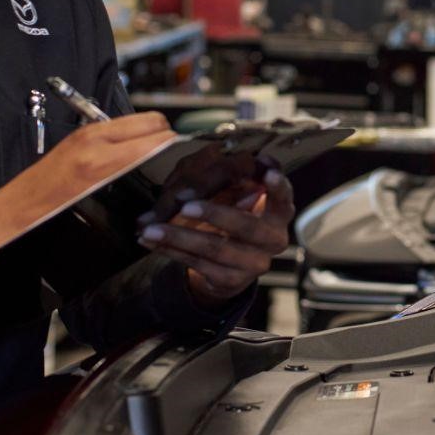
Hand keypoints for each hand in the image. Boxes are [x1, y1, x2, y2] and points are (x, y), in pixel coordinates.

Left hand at [0, 112, 173, 250]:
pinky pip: (119, 127)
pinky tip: (130, 159)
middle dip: (167, 139)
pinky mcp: (80, 135)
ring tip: (153, 159)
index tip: (185, 162)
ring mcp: (87, 134)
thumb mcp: (97, 211)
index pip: (158, 137)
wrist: (11, 218)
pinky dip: (131, 137)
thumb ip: (131, 185)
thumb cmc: (47, 222)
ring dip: (150, 136)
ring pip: (138, 121)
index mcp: (100, 161)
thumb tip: (159, 170)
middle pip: (154, 122)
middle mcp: (94, 140)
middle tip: (171, 161)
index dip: (176, 149)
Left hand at [139, 167, 293, 303]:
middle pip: (246, 227)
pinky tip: (152, 241)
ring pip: (215, 248)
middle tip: (186, 206)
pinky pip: (198, 264)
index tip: (268, 173)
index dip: (278, 187)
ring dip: (179, 236)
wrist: (232, 266)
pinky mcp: (232, 280)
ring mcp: (254, 263)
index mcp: (279, 213)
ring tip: (151, 228)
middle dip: (215, 214)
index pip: (283, 198)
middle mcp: (273, 240)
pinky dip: (171, 250)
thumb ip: (233, 177)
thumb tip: (219, 154)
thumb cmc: (234, 218)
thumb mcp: (237, 195)